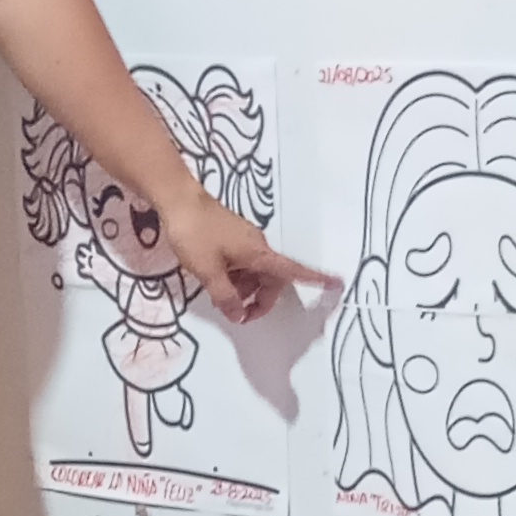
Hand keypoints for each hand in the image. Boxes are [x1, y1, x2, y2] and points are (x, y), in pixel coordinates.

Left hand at [160, 186, 340, 323]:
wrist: (178, 200)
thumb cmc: (195, 234)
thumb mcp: (208, 272)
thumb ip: (225, 297)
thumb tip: (239, 315)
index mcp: (259, 254)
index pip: (293, 271)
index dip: (316, 279)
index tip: (337, 284)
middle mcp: (257, 247)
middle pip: (271, 279)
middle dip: (260, 299)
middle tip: (238, 315)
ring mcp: (244, 241)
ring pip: (254, 273)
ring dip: (244, 289)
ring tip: (220, 296)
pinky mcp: (232, 238)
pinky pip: (242, 263)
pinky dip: (235, 277)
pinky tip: (215, 280)